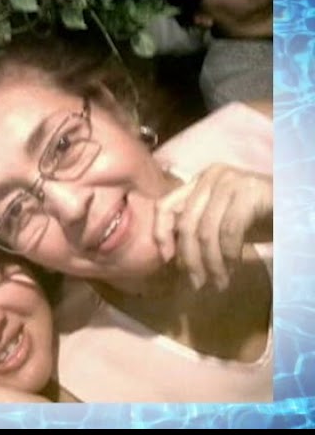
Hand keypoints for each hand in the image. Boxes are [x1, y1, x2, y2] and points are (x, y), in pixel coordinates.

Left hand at [154, 164, 271, 290]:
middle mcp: (210, 176)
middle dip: (190, 259)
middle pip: (185, 223)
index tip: (166, 259)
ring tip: (219, 282)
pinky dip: (229, 255)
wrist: (299, 206)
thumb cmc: (260, 218)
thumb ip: (197, 231)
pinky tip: (234, 268)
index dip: (161, 233)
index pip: (165, 205)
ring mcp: (229, 180)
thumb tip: (172, 257)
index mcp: (198, 182)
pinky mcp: (249, 191)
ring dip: (211, 263)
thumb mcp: (221, 223)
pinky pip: (229, 231)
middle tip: (198, 283)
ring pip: (205, 231)